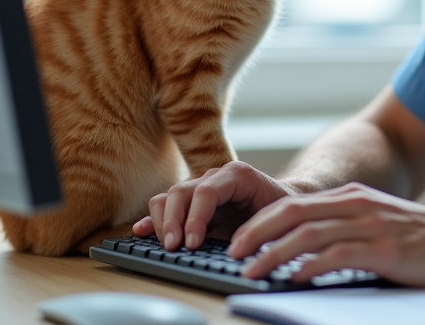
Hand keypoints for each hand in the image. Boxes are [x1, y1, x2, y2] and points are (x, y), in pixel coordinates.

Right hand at [133, 161, 295, 250]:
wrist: (283, 204)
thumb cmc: (280, 210)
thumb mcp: (273, 217)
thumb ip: (254, 228)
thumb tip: (234, 249)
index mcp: (236, 175)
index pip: (205, 191)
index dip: (195, 218)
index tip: (193, 244)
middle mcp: (214, 176)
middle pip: (181, 192)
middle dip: (173, 221)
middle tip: (174, 247)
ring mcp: (199, 187)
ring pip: (168, 197)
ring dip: (162, 222)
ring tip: (167, 245)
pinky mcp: (190, 203)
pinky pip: (165, 206)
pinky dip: (151, 219)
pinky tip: (141, 231)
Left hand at [232, 182, 424, 286]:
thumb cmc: (423, 239)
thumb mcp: (380, 222)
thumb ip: (348, 228)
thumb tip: (310, 250)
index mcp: (353, 197)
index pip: (295, 203)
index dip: (262, 220)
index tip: (239, 239)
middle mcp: (357, 204)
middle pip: (293, 211)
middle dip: (257, 232)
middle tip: (233, 251)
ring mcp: (369, 225)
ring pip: (307, 233)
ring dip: (273, 252)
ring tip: (250, 269)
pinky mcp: (382, 248)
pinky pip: (335, 255)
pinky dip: (308, 266)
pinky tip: (292, 278)